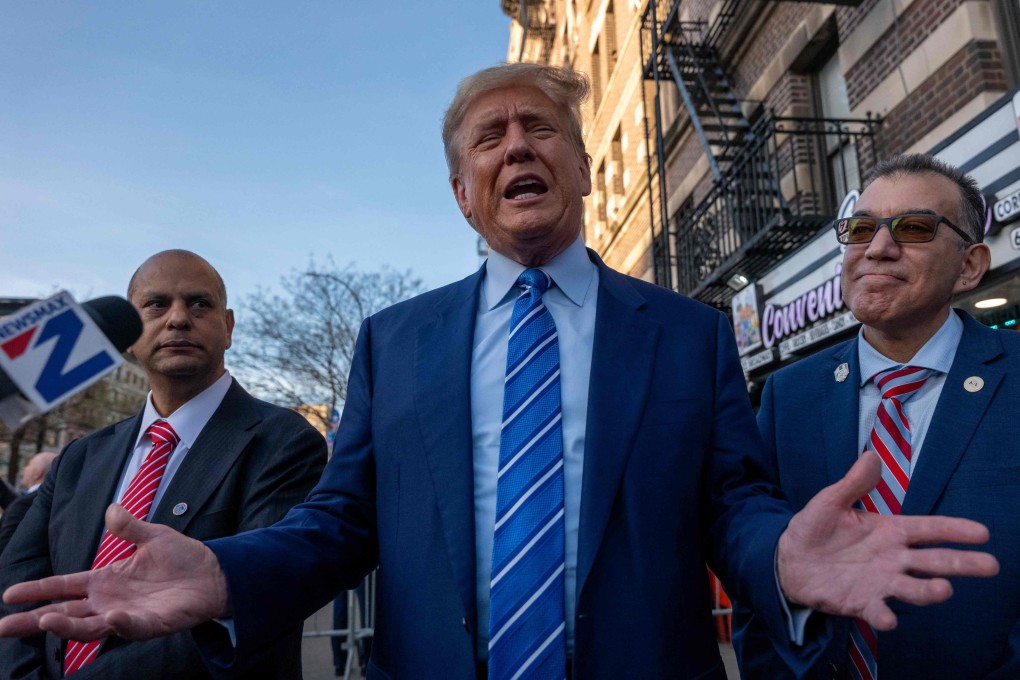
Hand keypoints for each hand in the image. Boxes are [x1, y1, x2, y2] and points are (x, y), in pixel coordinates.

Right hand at [0, 504, 228, 641]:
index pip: (63, 587)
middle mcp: (109, 601)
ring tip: (45, 621)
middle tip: (3, 627)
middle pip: (64, 614)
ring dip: (67, 627)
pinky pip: (131, 628)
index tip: (10, 594)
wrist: (214, 573)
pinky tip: (112, 618)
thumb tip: (110, 509)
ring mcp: (128, 615)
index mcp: (105, 580)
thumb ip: (129, 527)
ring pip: (89, 627)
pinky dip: (120, 625)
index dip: (37, 590)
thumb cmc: (181, 557)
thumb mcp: (152, 535)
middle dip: (33, 621)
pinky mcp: (150, 624)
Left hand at [777, 451, 998, 630]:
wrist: (788, 559)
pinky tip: (888, 618)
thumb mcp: (831, 501)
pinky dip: (885, 616)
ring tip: (944, 589)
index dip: (954, 530)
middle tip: (990, 565)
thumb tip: (872, 456)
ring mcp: (880, 582)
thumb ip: (853, 483)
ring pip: (914, 588)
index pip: (929, 529)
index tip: (982, 532)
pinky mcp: (861, 602)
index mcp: (890, 531)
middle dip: (962, 563)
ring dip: (929, 591)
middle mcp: (893, 558)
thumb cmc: (815, 528)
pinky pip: (878, 611)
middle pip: (934, 561)